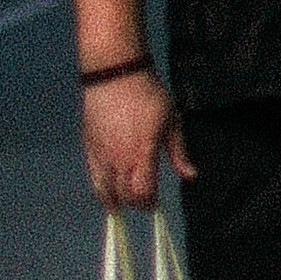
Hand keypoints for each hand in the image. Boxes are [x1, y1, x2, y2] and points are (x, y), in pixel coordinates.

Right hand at [82, 67, 192, 208]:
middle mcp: (120, 158)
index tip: (155, 203)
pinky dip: (100, 188)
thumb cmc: (148, 95)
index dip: (149, 203)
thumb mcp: (171, 120)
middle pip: (124, 194)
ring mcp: (102, 153)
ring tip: (120, 206)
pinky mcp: (89, 146)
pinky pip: (93, 175)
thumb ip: (178, 152)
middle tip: (143, 202)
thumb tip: (190, 176)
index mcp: (142, 152)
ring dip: (114, 200)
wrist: (116, 73)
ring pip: (104, 189)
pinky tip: (106, 191)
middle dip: (135, 202)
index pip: (143, 192)